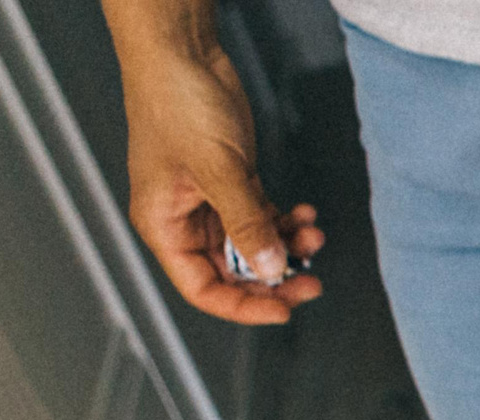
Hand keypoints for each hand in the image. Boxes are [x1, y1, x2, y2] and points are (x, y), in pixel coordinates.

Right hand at [108, 3, 323, 323]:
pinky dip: (285, 220)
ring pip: (253, 245)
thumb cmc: (177, 102)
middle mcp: (184, 221)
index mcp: (164, 226)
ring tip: (314, 234)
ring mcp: (209, 202)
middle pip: (234, 272)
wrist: (183, 52)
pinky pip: (262, 217)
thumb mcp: (218, 171)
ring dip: (287, 246)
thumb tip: (273, 269)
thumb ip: (246, 223)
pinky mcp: (231, 183)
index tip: (284, 308)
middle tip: (313, 281)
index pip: (203, 288)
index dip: (243, 305)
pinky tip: (306, 214)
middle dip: (275, 277)